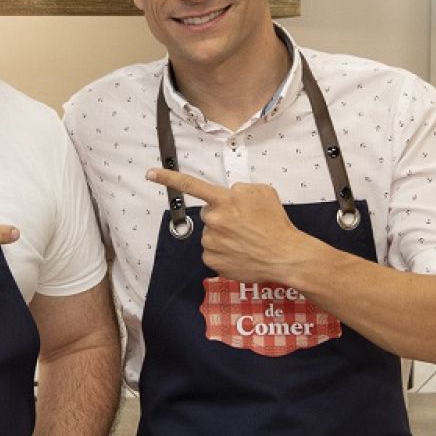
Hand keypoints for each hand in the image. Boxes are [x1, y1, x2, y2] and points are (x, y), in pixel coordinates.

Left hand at [146, 169, 309, 283]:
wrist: (285, 256)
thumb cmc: (276, 223)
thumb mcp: (263, 192)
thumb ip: (241, 188)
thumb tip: (230, 195)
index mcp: (225, 200)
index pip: (191, 185)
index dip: (168, 178)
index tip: (150, 173)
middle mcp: (214, 220)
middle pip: (209, 214)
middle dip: (222, 217)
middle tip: (244, 225)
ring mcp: (211, 243)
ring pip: (211, 235)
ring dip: (224, 236)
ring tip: (246, 241)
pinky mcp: (212, 262)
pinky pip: (212, 253)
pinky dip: (224, 253)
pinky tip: (241, 253)